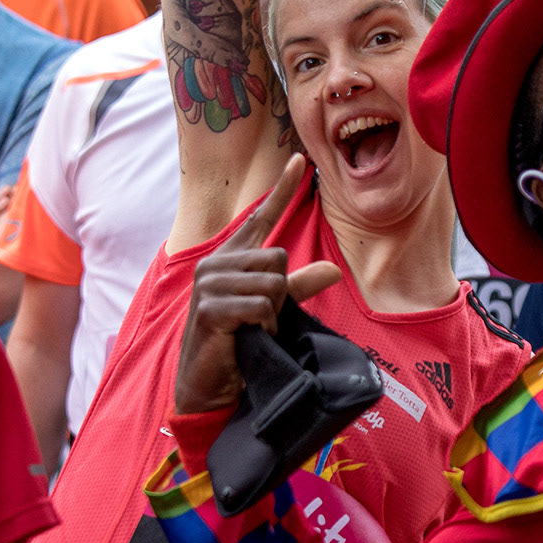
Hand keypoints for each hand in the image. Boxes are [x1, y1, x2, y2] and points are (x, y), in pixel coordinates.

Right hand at [175, 155, 341, 414]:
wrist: (210, 384)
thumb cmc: (242, 342)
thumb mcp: (275, 309)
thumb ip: (299, 286)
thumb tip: (334, 270)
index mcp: (233, 258)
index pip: (262, 217)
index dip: (283, 189)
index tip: (302, 159)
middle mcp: (217, 263)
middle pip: (278, 257)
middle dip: (281, 292)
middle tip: (261, 317)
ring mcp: (209, 284)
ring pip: (273, 282)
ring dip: (272, 312)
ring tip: (252, 328)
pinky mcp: (210, 308)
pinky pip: (261, 305)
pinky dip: (264, 325)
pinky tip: (247, 336)